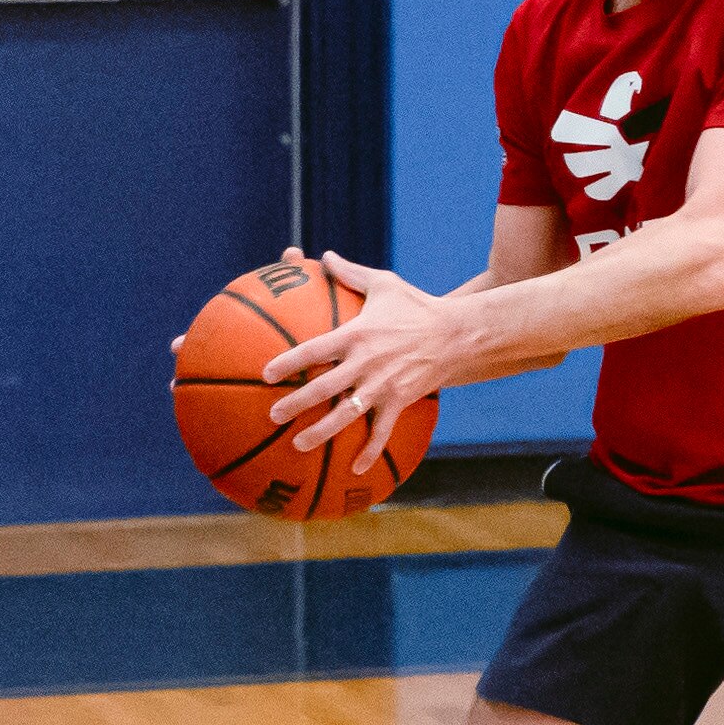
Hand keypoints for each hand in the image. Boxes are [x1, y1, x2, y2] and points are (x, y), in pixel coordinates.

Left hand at [264, 253, 465, 471]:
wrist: (457, 333)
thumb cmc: (416, 306)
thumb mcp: (384, 284)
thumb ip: (350, 273)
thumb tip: (323, 255)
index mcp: (356, 334)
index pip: (314, 349)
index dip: (289, 361)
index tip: (267, 373)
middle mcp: (366, 363)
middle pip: (323, 387)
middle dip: (296, 403)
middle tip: (272, 415)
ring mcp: (383, 385)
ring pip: (347, 414)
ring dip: (321, 432)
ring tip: (299, 445)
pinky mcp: (400, 401)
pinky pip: (382, 431)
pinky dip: (369, 451)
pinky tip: (355, 470)